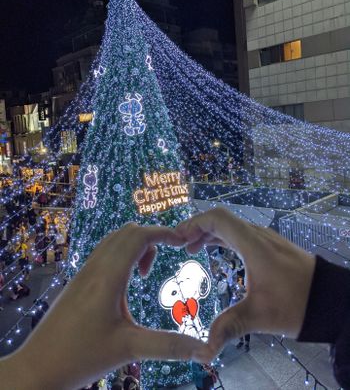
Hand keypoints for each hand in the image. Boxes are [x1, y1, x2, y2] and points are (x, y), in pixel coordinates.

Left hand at [0, 224, 211, 389]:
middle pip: (127, 232)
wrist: (37, 367)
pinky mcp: (79, 280)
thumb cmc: (80, 357)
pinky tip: (127, 280)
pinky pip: (104, 252)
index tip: (183, 241)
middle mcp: (95, 267)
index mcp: (108, 276)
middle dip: (152, 237)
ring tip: (146, 271)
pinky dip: (122, 253)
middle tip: (169, 256)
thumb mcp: (129, 349)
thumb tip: (206, 352)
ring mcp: (84, 272)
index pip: (139, 236)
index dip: (164, 232)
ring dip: (136, 245)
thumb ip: (169, 346)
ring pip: (114, 240)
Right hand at [176, 208, 315, 353]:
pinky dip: (222, 238)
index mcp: (252, 244)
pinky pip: (240, 234)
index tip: (178, 238)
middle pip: (221, 219)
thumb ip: (229, 326)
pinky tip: (215, 250)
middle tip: (178, 245)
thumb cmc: (296, 303)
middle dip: (197, 228)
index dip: (194, 223)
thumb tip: (204, 349)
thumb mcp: (259, 316)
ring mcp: (265, 239)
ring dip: (209, 233)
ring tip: (191, 248)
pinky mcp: (269, 247)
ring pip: (231, 226)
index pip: (217, 218)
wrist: (330, 300)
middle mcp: (257, 236)